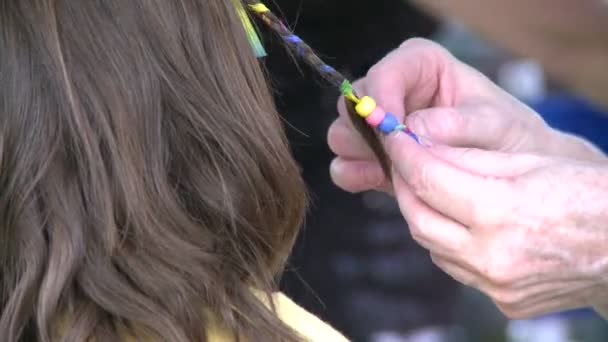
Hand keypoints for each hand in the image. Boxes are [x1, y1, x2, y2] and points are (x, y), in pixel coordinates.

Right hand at [328, 38, 604, 193]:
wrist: (515, 172)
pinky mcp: (375, 156)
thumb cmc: (511, 138)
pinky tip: (383, 184)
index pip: (384, 74)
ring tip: (395, 174)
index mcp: (421, 66)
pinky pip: (346, 164)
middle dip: (369, 133)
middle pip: (355, 105)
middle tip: (396, 157)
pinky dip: (357, 175)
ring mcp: (380, 125)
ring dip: (362, 155)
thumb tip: (414, 130)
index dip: (381, 102)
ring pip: (344, 135)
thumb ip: (459, 124)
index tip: (393, 133)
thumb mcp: (497, 125)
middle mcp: (394, 90)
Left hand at [385, 131, 607, 318]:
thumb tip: (421, 145)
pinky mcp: (502, 301)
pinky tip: (456, 221)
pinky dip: (447, 242)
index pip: (427, 179)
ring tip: (430, 188)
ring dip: (423, 214)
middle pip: (418, 218)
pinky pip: (456, 267)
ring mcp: (495, 285)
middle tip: (404, 162)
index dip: (404, 154)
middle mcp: (491, 255)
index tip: (395, 137)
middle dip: (404, 186)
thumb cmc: (585, 193)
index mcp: (500, 211)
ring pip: (432, 246)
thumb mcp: (527, 161)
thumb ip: (466, 158)